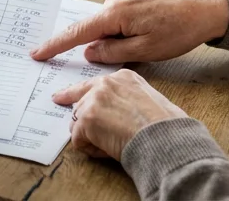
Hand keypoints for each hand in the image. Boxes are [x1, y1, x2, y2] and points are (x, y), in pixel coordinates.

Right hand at [30, 0, 228, 63]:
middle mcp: (114, 0)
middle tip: (131, 52)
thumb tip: (88, 52)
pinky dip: (119, 30)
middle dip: (100, 46)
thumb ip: (112, 53)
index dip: (55, 45)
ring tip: (147, 42)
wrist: (204, 10)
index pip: (78, 33)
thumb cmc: (178, 32)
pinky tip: (143, 34)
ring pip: (105, 25)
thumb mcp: (145, 52)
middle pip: (93, 29)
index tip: (37, 53)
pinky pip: (115, 17)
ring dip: (114, 39)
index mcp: (116, 14)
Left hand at [53, 69, 188, 159]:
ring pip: (78, 122)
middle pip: (81, 103)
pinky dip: (91, 150)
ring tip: (113, 144)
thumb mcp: (149, 100)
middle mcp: (105, 83)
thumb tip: (120, 113)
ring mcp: (93, 100)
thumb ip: (128, 99)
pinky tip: (107, 150)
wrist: (165, 138)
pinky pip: (78, 140)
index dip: (78, 94)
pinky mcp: (86, 119)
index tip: (62, 97)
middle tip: (80, 130)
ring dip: (91, 136)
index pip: (93, 85)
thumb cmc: (166, 126)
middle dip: (85, 120)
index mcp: (123, 77)